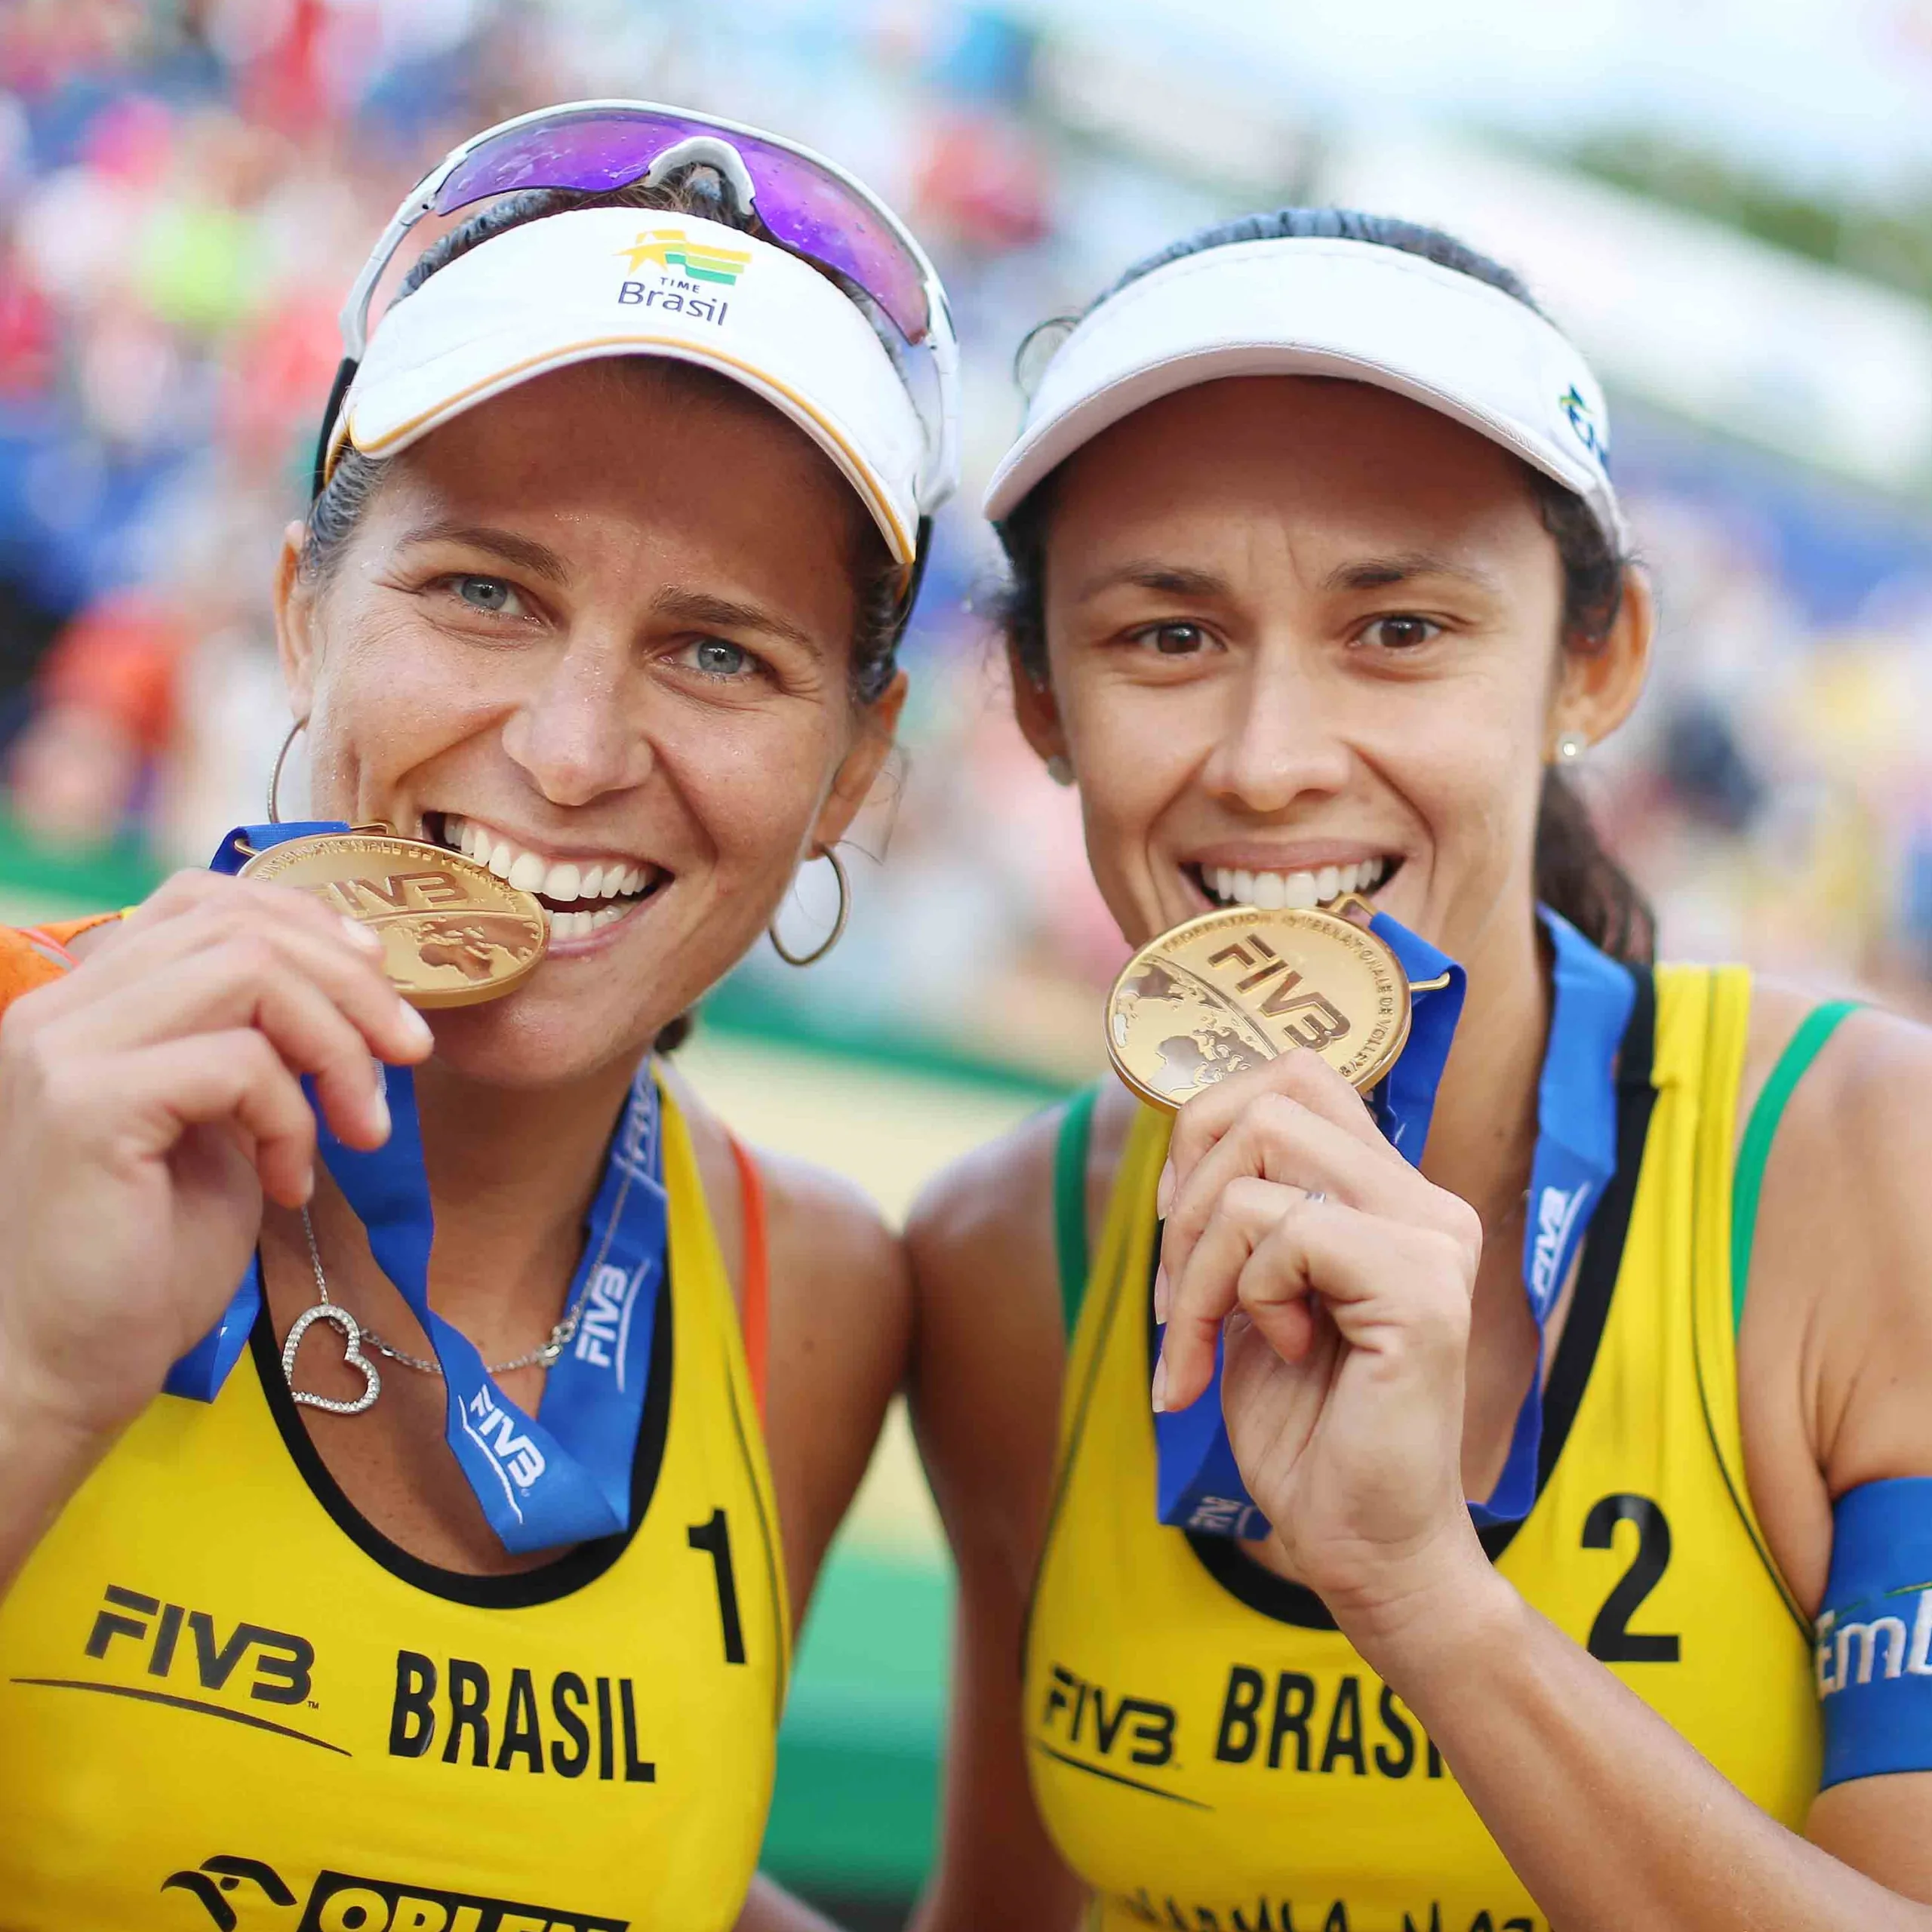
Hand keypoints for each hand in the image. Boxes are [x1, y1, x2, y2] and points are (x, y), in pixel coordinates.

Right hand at [0, 870, 432, 1444]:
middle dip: (352, 984)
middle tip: (408, 1055)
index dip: (307, 922)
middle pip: (242, 925)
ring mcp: (63, 1051)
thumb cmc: (141, 1259)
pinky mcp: (87, 1106)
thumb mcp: (219, 1126)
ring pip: (249, 971)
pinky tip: (291, 1184)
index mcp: (87, 1003)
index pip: (203, 899)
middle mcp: (60, 1009)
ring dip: (337, 1046)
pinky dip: (293, 1118)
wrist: (59, 1368)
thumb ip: (256, 1048)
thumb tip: (354, 990)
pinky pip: (239, 1062)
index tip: (378, 978)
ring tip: (360, 1128)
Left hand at [1155, 1049, 1487, 1634]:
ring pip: (1260, 1159)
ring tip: (1208, 1339)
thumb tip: (1181, 1125)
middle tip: (1176, 1295)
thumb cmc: (1307, 1430)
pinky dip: (1240, 1295)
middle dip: (1186, 1194)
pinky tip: (1280, 1353)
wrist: (1364, 1547)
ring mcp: (1431, 1238)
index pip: (1298, 1075)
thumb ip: (1241, 1209)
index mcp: (1393, 1195)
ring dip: (1198, 1258)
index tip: (1177, 1222)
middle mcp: (1426, 1202)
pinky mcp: (1419, 1288)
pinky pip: (1280, 1230)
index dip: (1208, 1126)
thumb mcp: (1250, 1294)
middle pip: (1269, 1100)